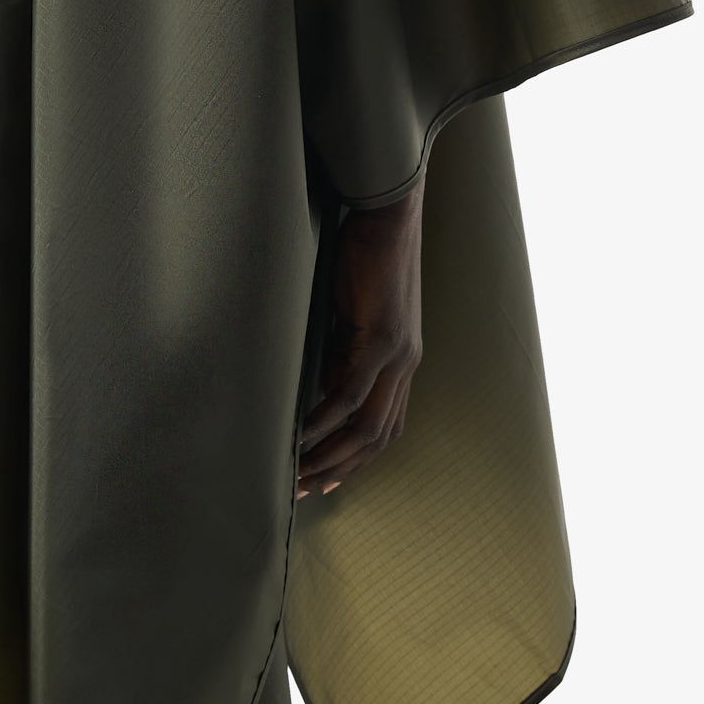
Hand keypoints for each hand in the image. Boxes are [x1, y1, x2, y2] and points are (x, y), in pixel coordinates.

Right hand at [296, 179, 422, 501]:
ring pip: (367, 426)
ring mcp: (398, 354)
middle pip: (378, 437)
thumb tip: (320, 386)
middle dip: (340, 469)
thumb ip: (341, 351)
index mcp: (403, 361)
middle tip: (303, 491)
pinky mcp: (381, 339)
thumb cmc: (364, 255)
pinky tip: (300, 437)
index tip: (324, 479)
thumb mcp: (350, 315)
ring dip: (329, 455)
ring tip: (296, 474)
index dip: (356, 458)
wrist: (388, 213)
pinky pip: (349, 394)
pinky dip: (323, 421)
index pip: (385, 426)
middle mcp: (407, 365)